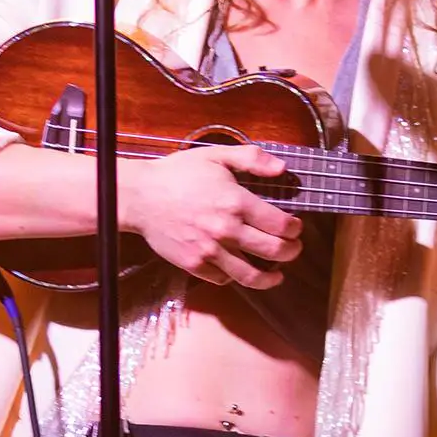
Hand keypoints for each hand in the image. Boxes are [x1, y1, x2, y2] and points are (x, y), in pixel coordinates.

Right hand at [122, 144, 301, 288]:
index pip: (281, 224)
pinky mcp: (194, 265)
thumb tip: (282, 168)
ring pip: (251, 276)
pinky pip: (223, 280)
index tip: (296, 227)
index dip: (295, 228)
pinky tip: (240, 270)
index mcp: (236, 203)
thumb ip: (251, 158)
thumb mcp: (216, 156)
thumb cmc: (178, 174)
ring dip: (271, 277)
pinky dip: (235, 278)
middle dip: (291, 252)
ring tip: (277, 274)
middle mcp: (227, 230)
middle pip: (273, 251)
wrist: (141, 196)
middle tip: (293, 248)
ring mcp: (210, 251)